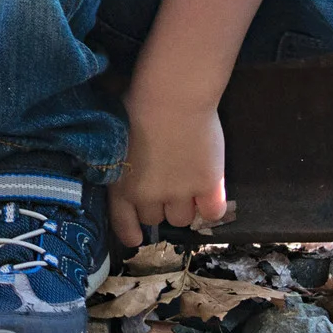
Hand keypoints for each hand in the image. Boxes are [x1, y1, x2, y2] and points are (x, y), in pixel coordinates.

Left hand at [109, 95, 226, 248]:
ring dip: (185, 206)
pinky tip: (210, 193)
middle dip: (161, 205)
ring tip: (189, 183)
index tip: (136, 237)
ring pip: (183, 218)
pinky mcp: (208, 186)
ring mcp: (180, 194)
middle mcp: (149, 197)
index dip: (131, 232)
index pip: (123, 223)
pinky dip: (212, 207)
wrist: (172, 95)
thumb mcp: (119, 141)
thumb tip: (129, 172)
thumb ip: (124, 164)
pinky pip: (213, 213)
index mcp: (122, 186)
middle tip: (168, 183)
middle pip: (157, 218)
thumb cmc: (139, 105)